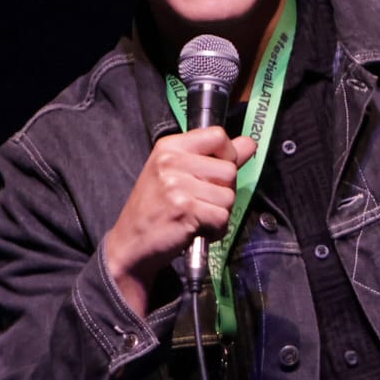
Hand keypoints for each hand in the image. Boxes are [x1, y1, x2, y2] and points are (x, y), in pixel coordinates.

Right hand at [103, 128, 257, 314]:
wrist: (130, 244)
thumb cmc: (156, 209)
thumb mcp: (178, 174)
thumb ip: (215, 157)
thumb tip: (249, 143)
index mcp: (169, 147)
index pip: (218, 135)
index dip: (228, 155)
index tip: (215, 173)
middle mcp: (171, 161)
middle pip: (229, 170)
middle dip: (223, 192)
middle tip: (200, 203)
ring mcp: (176, 185)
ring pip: (228, 196)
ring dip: (219, 213)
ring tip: (197, 217)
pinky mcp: (184, 209)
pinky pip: (222, 218)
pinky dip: (215, 230)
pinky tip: (197, 230)